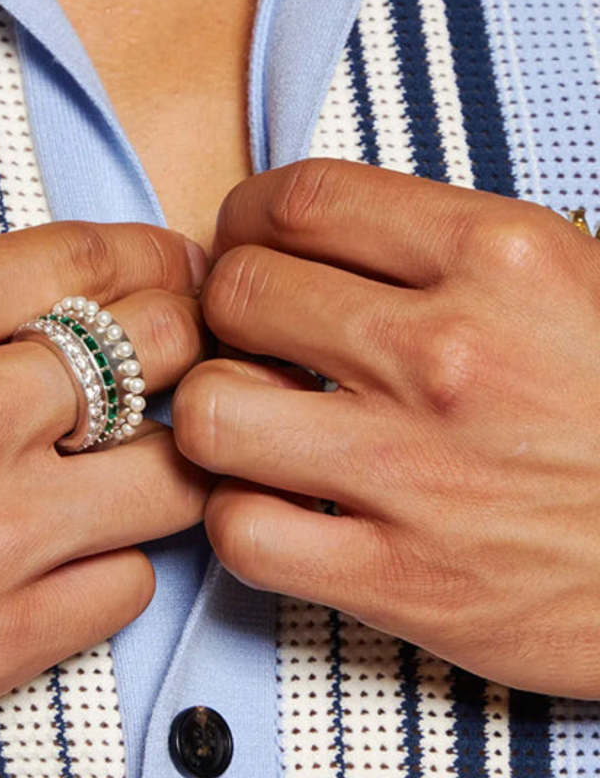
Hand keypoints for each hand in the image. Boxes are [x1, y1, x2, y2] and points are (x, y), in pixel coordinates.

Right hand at [0, 221, 209, 763]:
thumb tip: (59, 310)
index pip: (95, 260)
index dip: (164, 265)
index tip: (182, 278)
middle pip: (163, 349)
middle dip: (195, 350)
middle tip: (193, 366)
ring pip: (174, 476)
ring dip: (172, 468)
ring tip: (142, 472)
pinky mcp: (6, 635)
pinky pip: (132, 584)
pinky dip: (119, 568)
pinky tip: (77, 564)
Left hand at [172, 159, 599, 697]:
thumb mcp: (572, 287)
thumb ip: (448, 251)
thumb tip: (324, 242)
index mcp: (499, 258)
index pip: (301, 198)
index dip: (246, 223)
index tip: (250, 253)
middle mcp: (446, 354)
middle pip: (238, 293)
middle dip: (221, 315)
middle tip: (249, 345)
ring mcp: (414, 470)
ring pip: (213, 410)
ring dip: (216, 416)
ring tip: (257, 430)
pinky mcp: (399, 579)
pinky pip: (242, 532)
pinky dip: (239, 519)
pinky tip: (280, 512)